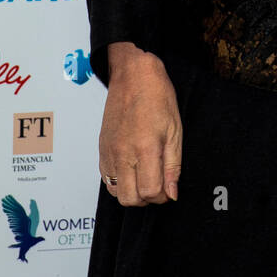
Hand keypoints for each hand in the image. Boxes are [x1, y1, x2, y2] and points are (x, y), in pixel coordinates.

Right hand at [99, 43, 181, 206]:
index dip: (163, 196)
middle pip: (129, 199)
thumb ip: (173, 166)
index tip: (169, 188)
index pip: (150, 192)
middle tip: (158, 184)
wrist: (133, 77)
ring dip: (132, 192)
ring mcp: (109, 153)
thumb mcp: (175, 131)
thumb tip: (172, 193)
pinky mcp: (101, 150)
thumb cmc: (157, 98)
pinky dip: (120, 182)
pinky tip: (133, 169)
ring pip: (115, 192)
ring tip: (145, 177)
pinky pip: (106, 179)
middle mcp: (123, 154)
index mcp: (144, 148)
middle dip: (147, 199)